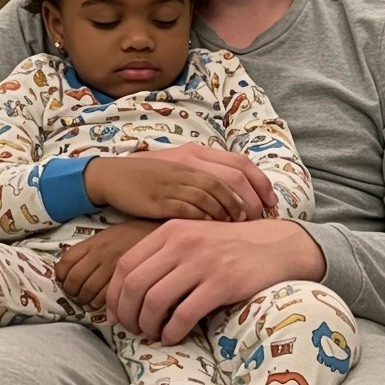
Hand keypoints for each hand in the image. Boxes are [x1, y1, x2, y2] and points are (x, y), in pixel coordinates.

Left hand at [55, 220, 159, 307]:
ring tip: (94, 302)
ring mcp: (113, 267)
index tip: (66, 282)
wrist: (164, 232)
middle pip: (74, 280)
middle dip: (73, 293)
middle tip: (80, 296)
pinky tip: (110, 304)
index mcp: (96, 241)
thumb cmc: (139, 234)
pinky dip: (104, 305)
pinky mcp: (126, 280)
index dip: (62, 275)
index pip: (66, 261)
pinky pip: (106, 299)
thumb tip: (73, 270)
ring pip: (88, 292)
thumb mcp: (113, 234)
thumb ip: (95, 249)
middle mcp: (101, 253)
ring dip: (87, 302)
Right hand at [85, 155, 253, 221]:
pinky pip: (192, 210)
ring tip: (240, 227)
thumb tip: (237, 195)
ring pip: (215, 195)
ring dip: (232, 212)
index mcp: (196, 153)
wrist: (113, 176)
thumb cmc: (149, 175)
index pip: (239, 163)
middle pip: (232, 179)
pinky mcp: (161, 200)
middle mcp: (189, 164)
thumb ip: (206, 175)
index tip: (271, 201)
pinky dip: (207, 220)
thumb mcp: (180, 166)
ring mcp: (175, 181)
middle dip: (250, 200)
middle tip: (258, 219)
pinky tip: (215, 231)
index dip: (260, 182)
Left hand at [105, 218, 326, 345]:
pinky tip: (173, 336)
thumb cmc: (230, 246)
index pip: (125, 264)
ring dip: (148, 325)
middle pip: (135, 284)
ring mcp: (203, 262)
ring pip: (155, 300)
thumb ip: (164, 255)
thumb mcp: (194, 237)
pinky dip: (172, 331)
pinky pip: (184, 314)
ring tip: (154, 334)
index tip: (116, 314)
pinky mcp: (222, 283)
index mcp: (171, 230)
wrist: (277, 245)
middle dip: (128, 314)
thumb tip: (129, 291)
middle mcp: (183, 242)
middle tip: (134, 329)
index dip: (114, 294)